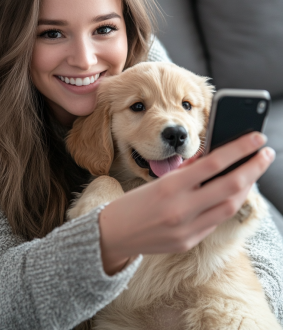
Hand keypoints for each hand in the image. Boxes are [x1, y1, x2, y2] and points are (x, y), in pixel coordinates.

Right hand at [99, 132, 274, 274]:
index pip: (214, 163)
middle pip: (230, 185)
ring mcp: (188, 229)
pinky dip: (227, 204)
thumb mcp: (157, 180)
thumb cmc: (132, 203)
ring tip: (253, 171)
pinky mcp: (189, 242)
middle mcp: (182, 209)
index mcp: (170, 187)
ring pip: (230, 206)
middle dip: (254, 167)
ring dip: (246, 187)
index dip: (240, 148)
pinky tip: (232, 193)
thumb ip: (187, 172)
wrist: (112, 235)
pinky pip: (216, 220)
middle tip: (266, 152)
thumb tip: (214, 156)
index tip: (257, 137)